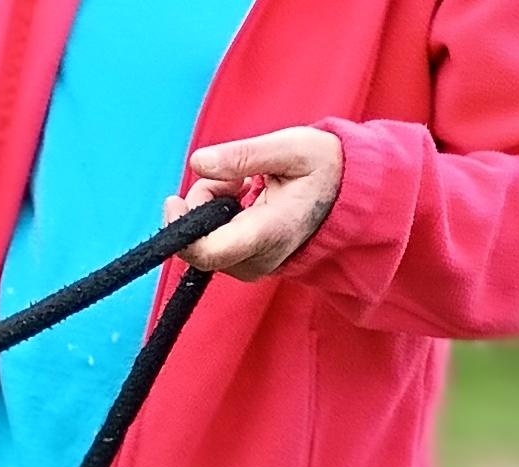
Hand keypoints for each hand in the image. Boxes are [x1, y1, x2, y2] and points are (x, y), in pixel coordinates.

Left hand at [166, 127, 343, 279]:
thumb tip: (197, 162)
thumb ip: (244, 156)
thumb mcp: (292, 148)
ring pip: (202, 240)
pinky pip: (210, 242)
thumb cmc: (322, 167)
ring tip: (245, 184)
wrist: (344, 195)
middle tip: (235, 178)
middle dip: (203, 203)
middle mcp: (254, 261)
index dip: (182, 230)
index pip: (208, 252)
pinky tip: (243, 199)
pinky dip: (217, 215)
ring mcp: (246, 267)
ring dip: (211, 205)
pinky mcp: (240, 265)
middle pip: (199, 242)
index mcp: (268, 234)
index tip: (173, 201)